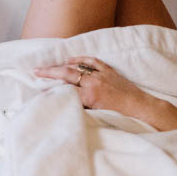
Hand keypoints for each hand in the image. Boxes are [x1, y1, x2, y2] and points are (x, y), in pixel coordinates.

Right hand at [33, 56, 151, 119]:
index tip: (39, 88)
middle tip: (36, 70)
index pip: (65, 90)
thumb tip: (67, 102)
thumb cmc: (121, 116)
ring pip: (78, 66)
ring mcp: (101, 74)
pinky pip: (92, 61)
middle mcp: (94, 82)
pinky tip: (72, 59)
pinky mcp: (109, 71)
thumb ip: (82, 108)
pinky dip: (81, 59)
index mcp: (90, 96)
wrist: (141, 108)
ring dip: (62, 65)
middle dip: (50, 72)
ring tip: (50, 66)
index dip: (51, 88)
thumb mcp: (98, 115)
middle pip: (67, 74)